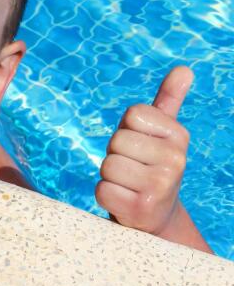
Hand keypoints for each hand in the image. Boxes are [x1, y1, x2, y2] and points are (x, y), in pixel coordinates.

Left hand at [96, 65, 192, 235]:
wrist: (156, 216)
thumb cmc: (150, 164)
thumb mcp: (160, 131)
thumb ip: (169, 99)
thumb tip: (184, 69)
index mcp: (180, 135)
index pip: (132, 114)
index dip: (128, 129)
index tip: (141, 145)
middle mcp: (176, 161)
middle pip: (117, 140)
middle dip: (117, 153)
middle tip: (133, 167)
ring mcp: (161, 186)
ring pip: (108, 165)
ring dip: (111, 175)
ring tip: (130, 184)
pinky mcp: (141, 209)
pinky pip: (102, 189)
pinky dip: (106, 195)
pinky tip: (125, 201)